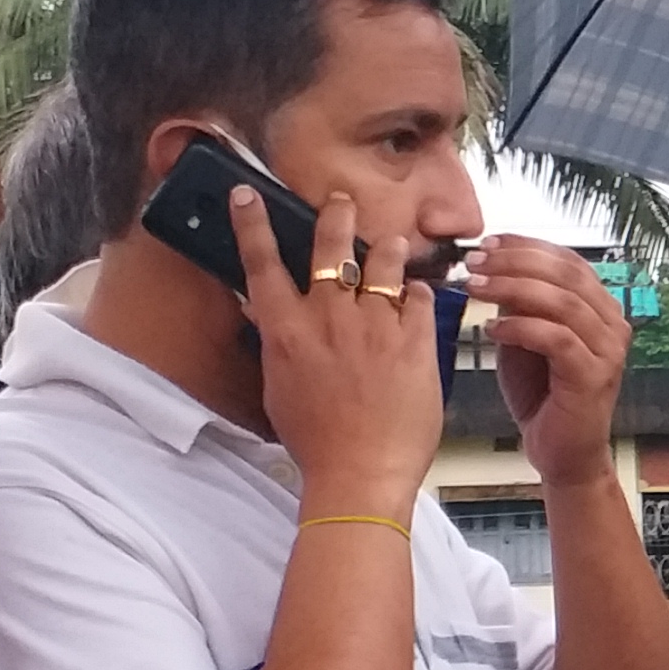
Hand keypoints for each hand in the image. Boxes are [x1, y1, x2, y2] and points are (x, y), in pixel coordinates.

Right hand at [236, 183, 444, 513]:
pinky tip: (416, 299)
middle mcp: (329, 320)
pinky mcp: (414, 342)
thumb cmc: (316, 441)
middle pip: (331, 246)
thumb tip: (261, 309)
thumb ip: (276, 342)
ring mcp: (375, 327)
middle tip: (340, 201)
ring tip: (389, 246)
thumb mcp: (280, 388)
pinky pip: (420, 297)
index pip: (262, 263)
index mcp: (288, 332)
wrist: (361, 475)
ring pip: (383, 261)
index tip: (248, 194)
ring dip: (386, 249)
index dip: (253, 223)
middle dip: (335, 214)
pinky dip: (417, 293)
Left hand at [467, 232, 629, 489]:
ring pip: (562, 302)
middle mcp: (613, 324)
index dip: (527, 246)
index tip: (487, 243)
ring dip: (513, 289)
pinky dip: (521, 328)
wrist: (562, 453)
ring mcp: (608, 351)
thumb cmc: (542, 395)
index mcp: (601, 308)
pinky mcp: (594, 377)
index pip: (568, 260)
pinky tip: (492, 330)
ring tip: (475, 288)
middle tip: (474, 263)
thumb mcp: (526, 338)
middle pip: (566, 274)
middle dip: (515, 262)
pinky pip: (557, 339)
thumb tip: (491, 266)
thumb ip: (519, 304)